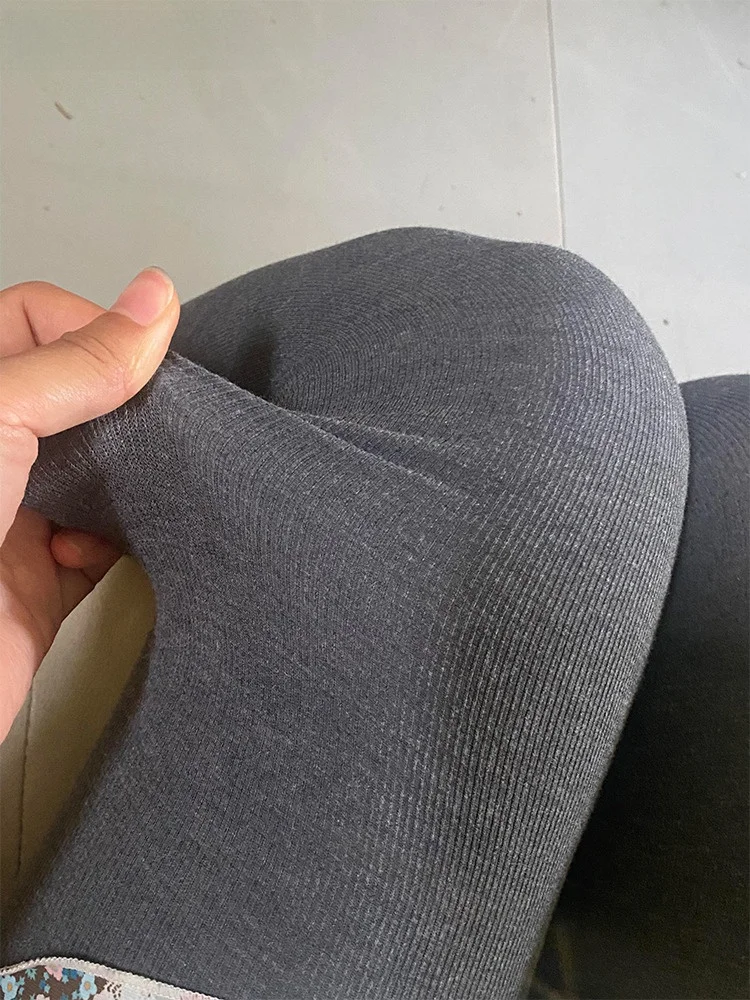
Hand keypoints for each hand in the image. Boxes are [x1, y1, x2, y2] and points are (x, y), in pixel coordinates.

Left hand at [0, 269, 179, 742]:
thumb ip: (76, 363)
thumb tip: (152, 301)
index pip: (34, 322)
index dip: (94, 330)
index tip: (146, 359)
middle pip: (75, 400)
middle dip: (124, 409)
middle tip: (163, 421)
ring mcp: (8, 520)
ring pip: (95, 475)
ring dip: (130, 483)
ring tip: (149, 486)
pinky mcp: (35, 587)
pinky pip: (102, 551)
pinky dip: (122, 549)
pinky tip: (111, 551)